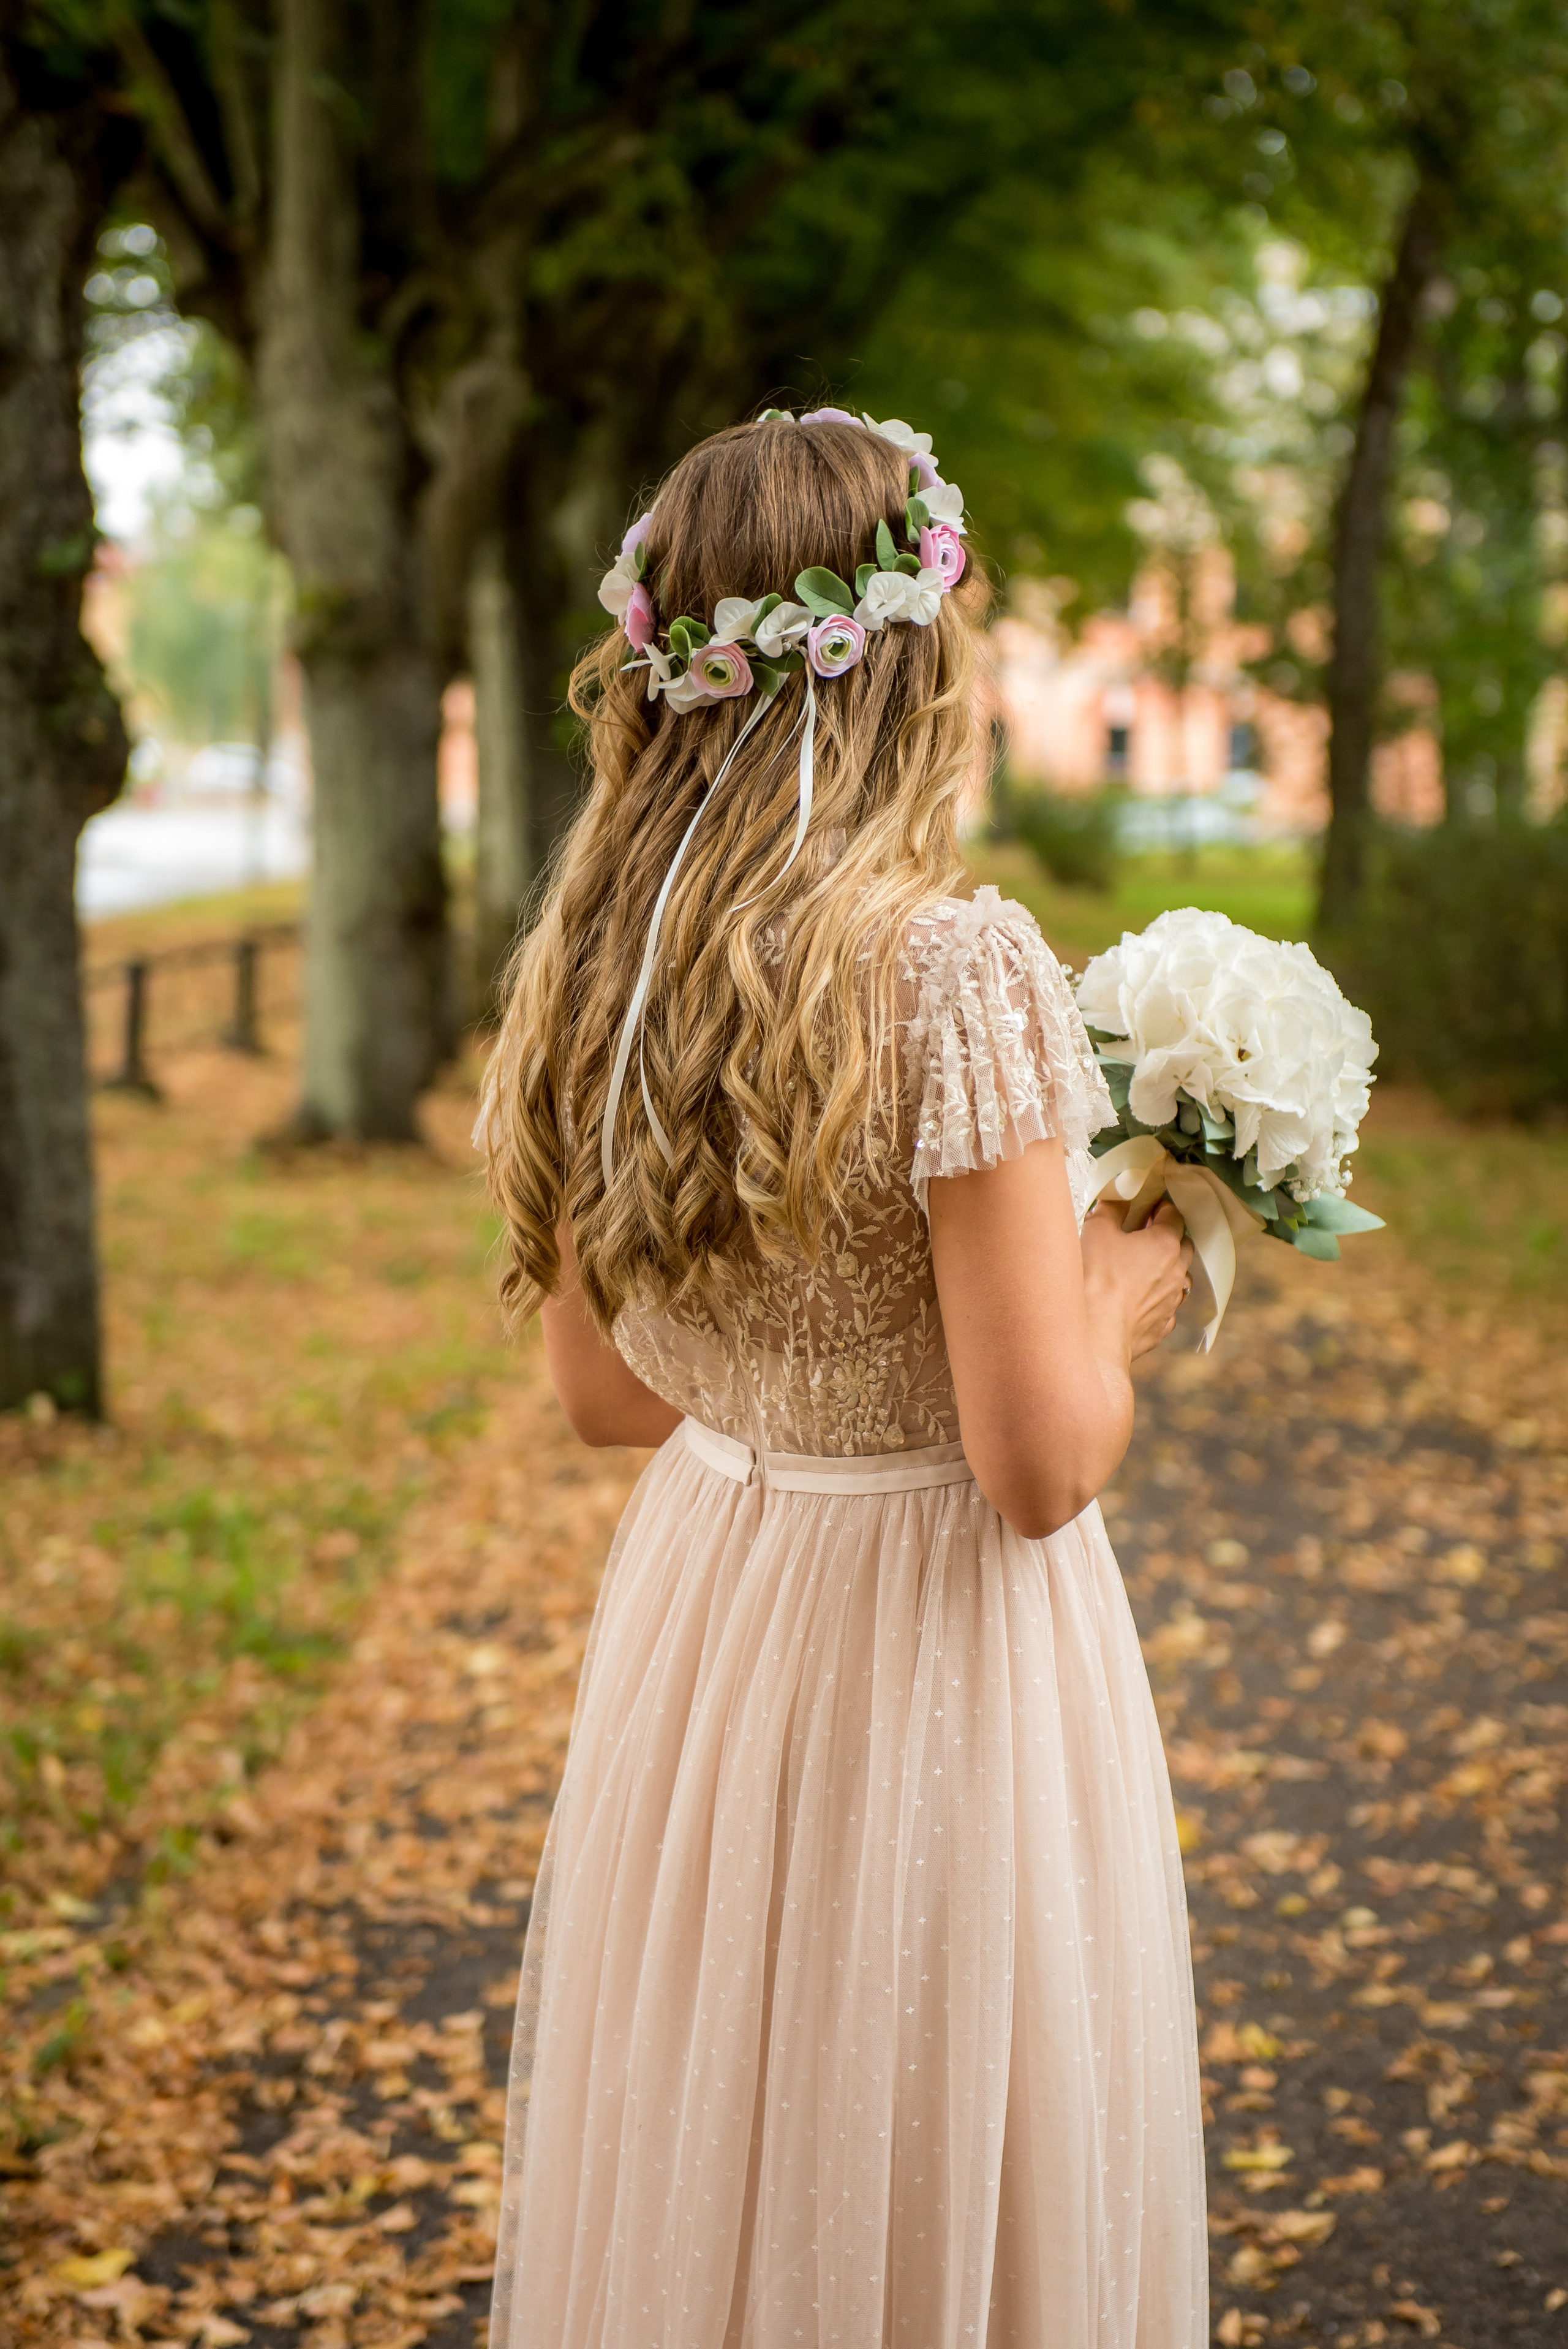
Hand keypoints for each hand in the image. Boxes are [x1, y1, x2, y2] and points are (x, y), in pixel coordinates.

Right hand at [1081, 1196, 1194, 1361]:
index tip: (1148, 1206)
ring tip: (1141, 1269)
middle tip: (1144, 1235)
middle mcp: (1176, 1272)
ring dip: (1166, 1271)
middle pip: (1183, 1246)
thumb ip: (1111, 1209)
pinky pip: (1167, 1309)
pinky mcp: (1161, 1327)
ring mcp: (1171, 1302)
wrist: (1095, 1333)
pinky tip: (1137, 1300)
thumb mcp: (1097, 1231)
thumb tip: (1118, 1199)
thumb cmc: (1096, 1278)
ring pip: (1179, 1279)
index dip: (1161, 1208)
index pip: (1174, 1216)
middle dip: (1169, 1238)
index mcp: (1165, 1244)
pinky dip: (1157, 1301)